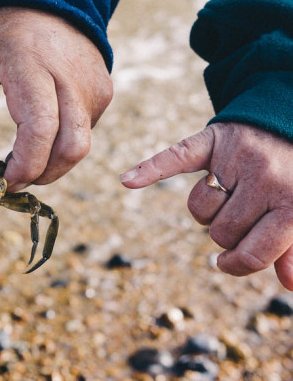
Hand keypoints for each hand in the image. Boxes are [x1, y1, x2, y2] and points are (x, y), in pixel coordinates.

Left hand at [0, 7, 112, 191]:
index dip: (25, 166)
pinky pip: (85, 132)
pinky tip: (41, 135)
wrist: (47, 1)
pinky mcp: (102, 92)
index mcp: (29, 65)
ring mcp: (91, 85)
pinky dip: (62, 145)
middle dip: (40, 175)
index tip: (3, 181)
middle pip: (70, 147)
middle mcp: (69, 76)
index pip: (40, 128)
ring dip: (53, 166)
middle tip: (13, 180)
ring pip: (81, 146)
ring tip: (25, 161)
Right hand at [120, 122, 292, 289]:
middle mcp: (265, 181)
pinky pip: (175, 158)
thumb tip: (288, 286)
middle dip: (227, 231)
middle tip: (244, 211)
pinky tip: (128, 181)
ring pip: (200, 209)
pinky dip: (149, 169)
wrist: (289, 119)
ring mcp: (236, 160)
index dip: (238, 265)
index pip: (253, 254)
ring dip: (208, 208)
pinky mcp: (211, 142)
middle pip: (222, 234)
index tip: (229, 262)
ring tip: (229, 190)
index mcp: (292, 204)